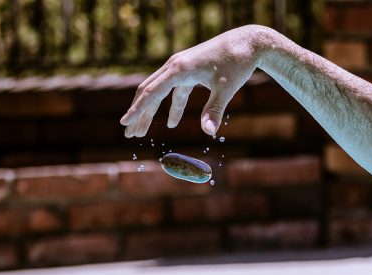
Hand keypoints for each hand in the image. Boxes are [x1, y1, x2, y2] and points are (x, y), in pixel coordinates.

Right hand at [120, 25, 273, 137]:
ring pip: (159, 91)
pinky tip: (172, 123)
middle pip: (148, 92)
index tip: (125, 124)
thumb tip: (209, 133)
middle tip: (129, 135)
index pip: (151, 92)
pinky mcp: (190, 71)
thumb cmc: (236, 63)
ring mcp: (181, 68)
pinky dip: (173, 107)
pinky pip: (175, 91)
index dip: (137, 110)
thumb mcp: (226, 89)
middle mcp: (174, 66)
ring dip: (151, 111)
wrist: (247, 42)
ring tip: (142, 131)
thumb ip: (214, 111)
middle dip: (138, 113)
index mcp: (179, 69)